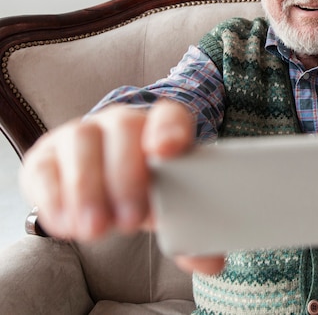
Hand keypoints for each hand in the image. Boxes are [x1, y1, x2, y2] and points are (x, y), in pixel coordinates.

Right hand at [20, 99, 224, 274]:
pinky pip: (46, 168)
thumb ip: (189, 230)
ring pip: (82, 141)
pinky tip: (69, 225)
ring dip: (88, 188)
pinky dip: (55, 198)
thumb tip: (211, 262)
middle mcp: (120, 121)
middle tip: (130, 221)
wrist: (100, 183)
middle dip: (127, 175)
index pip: (169, 114)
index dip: (169, 129)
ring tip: (96, 230)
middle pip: (124, 128)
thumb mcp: (166, 206)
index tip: (167, 150)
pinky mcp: (46, 156)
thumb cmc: (143, 191)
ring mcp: (81, 133)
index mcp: (160, 126)